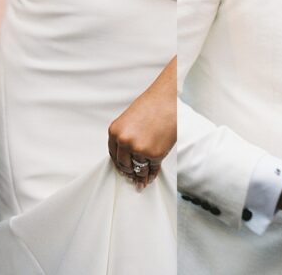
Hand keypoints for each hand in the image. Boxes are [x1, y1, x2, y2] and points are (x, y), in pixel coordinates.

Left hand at [107, 71, 176, 188]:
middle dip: (129, 172)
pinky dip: (153, 173)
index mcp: (115, 132)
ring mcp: (139, 149)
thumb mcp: (130, 120)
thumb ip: (126, 137)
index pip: (114, 155)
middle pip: (124, 165)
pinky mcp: (154, 154)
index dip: (120, 164)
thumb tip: (129, 156)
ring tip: (142, 181)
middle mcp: (124, 141)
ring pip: (138, 169)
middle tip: (133, 177)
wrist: (168, 100)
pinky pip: (152, 168)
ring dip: (141, 176)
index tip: (124, 169)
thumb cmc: (152, 106)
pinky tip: (152, 175)